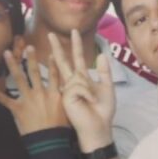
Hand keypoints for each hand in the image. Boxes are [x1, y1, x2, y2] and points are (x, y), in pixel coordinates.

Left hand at [0, 47, 67, 133]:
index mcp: (54, 94)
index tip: (50, 52)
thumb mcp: (67, 111)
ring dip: (12, 65)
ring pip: (19, 79)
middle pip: (34, 72)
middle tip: (27, 46)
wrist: (49, 141)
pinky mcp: (18, 108)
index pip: (54, 74)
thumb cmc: (60, 129)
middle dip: (31, 58)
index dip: (52, 63)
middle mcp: (40, 93)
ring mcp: (28, 99)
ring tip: (7, 53)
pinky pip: (4, 99)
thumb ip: (64, 100)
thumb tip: (67, 93)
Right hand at [47, 30, 115, 151]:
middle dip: (57, 47)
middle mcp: (71, 82)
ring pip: (78, 77)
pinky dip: (88, 93)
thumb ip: (104, 71)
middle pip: (63, 61)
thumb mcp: (107, 87)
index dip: (76, 45)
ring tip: (93, 101)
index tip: (74, 32)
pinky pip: (79, 86)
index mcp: (81, 79)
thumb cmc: (102, 110)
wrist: (99, 126)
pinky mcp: (65, 96)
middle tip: (50, 34)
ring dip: (90, 89)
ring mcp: (67, 89)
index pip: (77, 58)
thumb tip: (102, 54)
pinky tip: (89, 102)